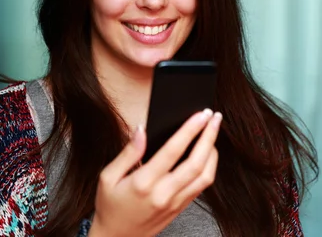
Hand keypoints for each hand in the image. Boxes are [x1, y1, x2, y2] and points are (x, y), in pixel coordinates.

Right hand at [88, 109, 221, 236]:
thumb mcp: (107, 177)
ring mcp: (175, 203)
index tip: (200, 114)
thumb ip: (127, 153)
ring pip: (205, 176)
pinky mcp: (180, 208)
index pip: (173, 151)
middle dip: (209, 136)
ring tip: (212, 132)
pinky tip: (207, 153)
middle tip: (214, 117)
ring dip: (213, 152)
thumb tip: (141, 130)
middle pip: (196, 162)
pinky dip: (209, 167)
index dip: (190, 130)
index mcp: (144, 183)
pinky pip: (201, 186)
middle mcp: (163, 194)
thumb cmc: (110, 206)